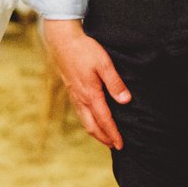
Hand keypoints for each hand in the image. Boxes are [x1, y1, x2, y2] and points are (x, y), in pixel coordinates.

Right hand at [41, 19, 130, 148]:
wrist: (62, 40)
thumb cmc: (84, 49)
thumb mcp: (105, 63)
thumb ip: (115, 83)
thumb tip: (125, 101)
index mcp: (90, 94)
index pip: (104, 120)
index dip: (113, 134)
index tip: (121, 144)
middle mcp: (80, 98)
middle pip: (92, 126)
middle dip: (103, 138)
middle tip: (114, 146)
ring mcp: (74, 95)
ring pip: (84, 120)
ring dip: (94, 132)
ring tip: (104, 137)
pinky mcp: (71, 90)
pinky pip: (79, 112)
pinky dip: (87, 122)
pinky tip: (91, 119)